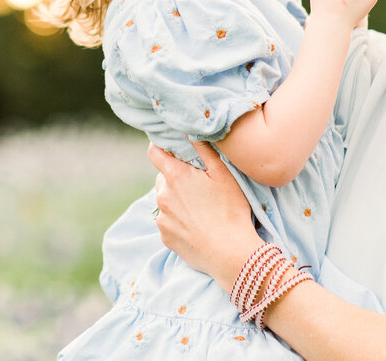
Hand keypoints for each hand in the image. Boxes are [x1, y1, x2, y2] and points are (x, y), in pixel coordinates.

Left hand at [147, 142, 260, 285]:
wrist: (230, 253)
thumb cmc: (230, 210)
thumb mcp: (223, 174)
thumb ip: (205, 150)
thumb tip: (190, 131)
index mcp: (175, 176)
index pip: (154, 152)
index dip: (161, 148)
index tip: (171, 150)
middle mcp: (162, 196)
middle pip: (162, 178)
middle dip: (175, 179)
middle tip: (197, 186)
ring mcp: (162, 218)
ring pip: (165, 201)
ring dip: (176, 201)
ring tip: (200, 209)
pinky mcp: (165, 237)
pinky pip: (167, 222)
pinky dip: (177, 221)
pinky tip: (197, 226)